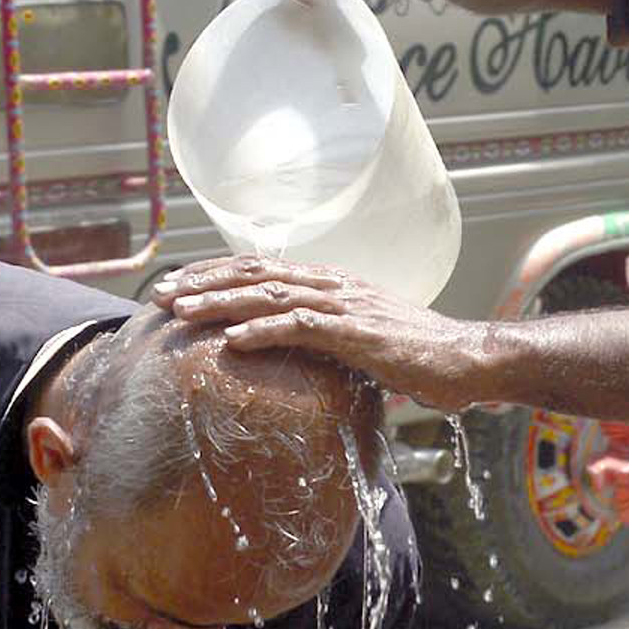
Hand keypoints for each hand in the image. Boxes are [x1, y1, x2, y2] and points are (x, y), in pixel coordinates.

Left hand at [153, 256, 499, 409]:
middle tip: (160, 294)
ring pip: (269, 295)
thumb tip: (296, 355)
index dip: (215, 273)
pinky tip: (233, 342)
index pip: (261, 269)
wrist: (468, 360)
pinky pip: (303, 327)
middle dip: (202, 281)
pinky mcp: (358, 333)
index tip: (177, 284)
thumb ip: (327, 340)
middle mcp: (333, 285)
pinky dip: (265, 332)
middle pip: (254, 274)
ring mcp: (346, 305)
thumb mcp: (362, 342)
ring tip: (181, 312)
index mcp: (330, 284)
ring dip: (220, 303)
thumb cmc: (419, 357)